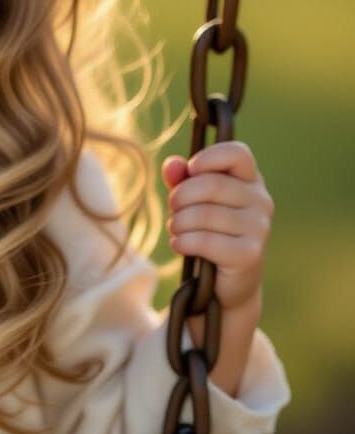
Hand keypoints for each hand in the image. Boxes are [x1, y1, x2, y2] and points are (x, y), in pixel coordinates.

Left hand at [162, 140, 271, 310]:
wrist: (227, 280)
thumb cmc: (208, 230)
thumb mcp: (192, 200)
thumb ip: (181, 179)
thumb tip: (171, 165)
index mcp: (250, 180)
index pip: (238, 153)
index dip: (209, 157)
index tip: (191, 169)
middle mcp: (260, 201)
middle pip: (211, 184)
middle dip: (180, 197)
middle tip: (173, 210)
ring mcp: (259, 228)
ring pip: (204, 214)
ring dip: (179, 223)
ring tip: (176, 229)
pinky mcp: (250, 254)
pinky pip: (206, 241)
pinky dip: (184, 242)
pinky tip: (179, 244)